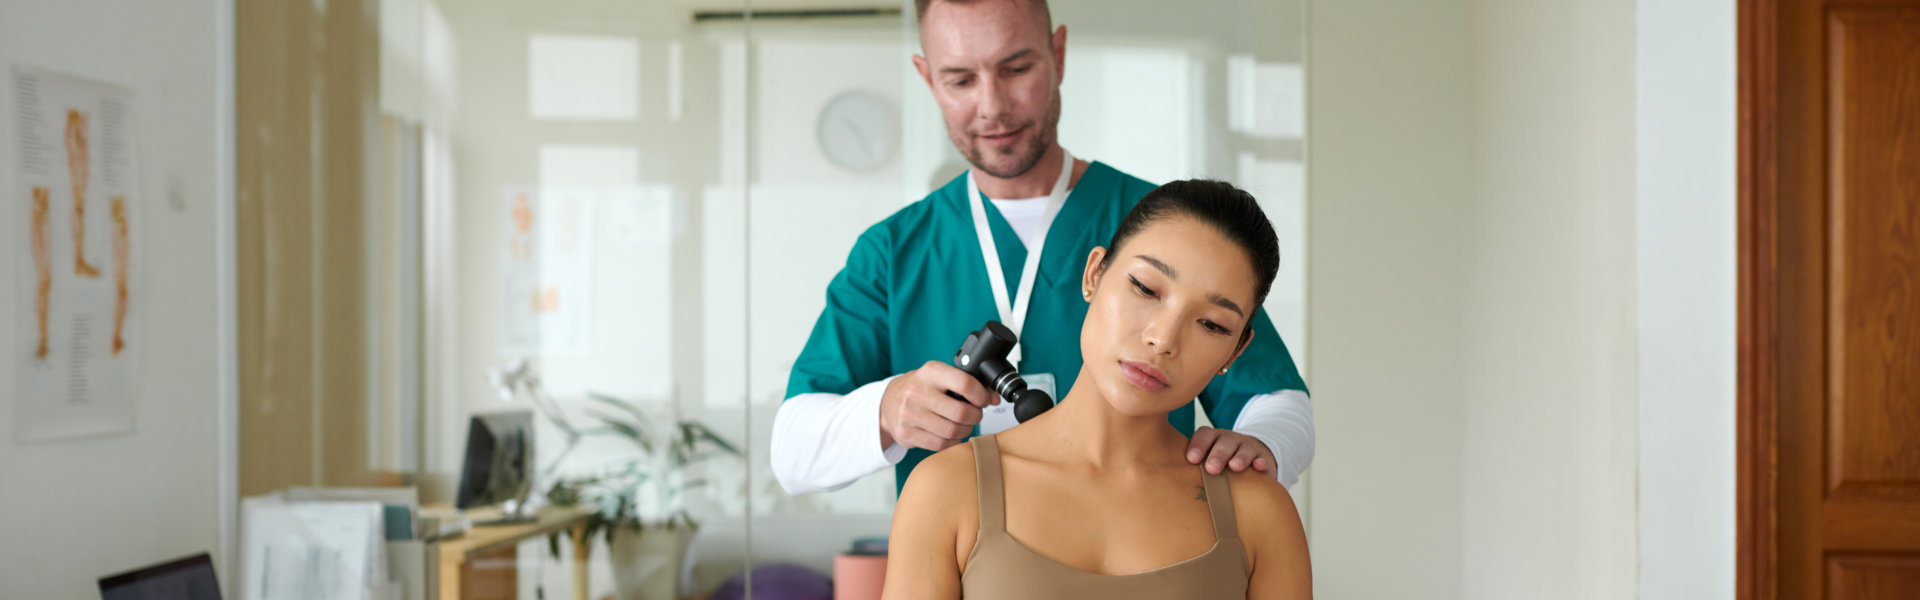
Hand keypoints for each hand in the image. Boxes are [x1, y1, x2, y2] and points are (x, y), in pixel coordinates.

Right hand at [879, 361, 994, 451]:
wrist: (888, 402)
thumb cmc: (921, 388)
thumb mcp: (940, 377)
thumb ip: (968, 385)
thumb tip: (995, 398)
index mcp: (930, 372)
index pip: (964, 383)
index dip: (981, 395)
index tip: (984, 400)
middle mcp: (918, 391)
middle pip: (961, 412)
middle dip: (975, 416)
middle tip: (974, 415)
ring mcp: (909, 414)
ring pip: (952, 431)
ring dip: (964, 430)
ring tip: (962, 424)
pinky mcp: (906, 433)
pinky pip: (940, 444)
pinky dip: (952, 442)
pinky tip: (951, 435)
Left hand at [1187, 426, 1274, 474]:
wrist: (1251, 457)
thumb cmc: (1220, 463)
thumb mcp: (1208, 460)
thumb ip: (1195, 467)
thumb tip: (1174, 485)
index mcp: (1213, 438)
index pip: (1205, 435)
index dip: (1198, 445)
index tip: (1191, 459)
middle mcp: (1230, 440)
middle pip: (1224, 442)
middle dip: (1218, 454)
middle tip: (1212, 468)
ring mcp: (1247, 447)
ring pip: (1244, 449)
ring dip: (1239, 457)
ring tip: (1234, 467)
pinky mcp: (1262, 457)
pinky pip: (1262, 458)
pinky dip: (1261, 462)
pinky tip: (1258, 467)